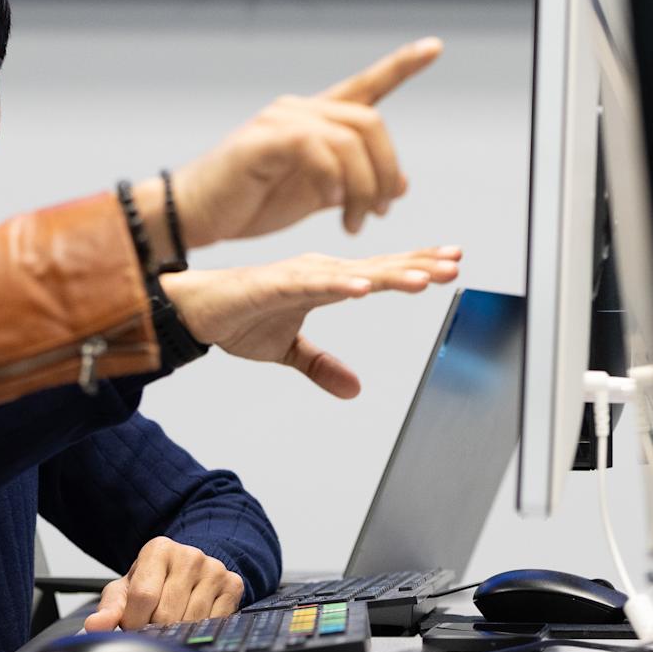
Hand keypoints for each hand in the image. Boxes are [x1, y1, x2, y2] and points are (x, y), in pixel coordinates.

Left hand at [83, 537, 245, 631]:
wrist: (190, 568)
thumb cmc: (154, 580)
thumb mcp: (127, 589)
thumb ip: (109, 608)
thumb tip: (94, 626)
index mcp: (158, 549)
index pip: (144, 597)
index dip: (134, 621)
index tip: (132, 625)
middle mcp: (189, 555)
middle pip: (167, 613)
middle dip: (155, 628)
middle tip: (152, 625)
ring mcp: (214, 569)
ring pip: (192, 621)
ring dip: (178, 631)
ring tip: (171, 621)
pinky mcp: (233, 584)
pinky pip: (215, 622)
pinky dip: (200, 629)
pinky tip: (192, 619)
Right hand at [160, 246, 461, 396]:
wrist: (195, 312)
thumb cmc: (241, 318)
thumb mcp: (289, 351)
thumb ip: (322, 366)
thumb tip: (354, 389)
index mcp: (327, 282)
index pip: (381, 273)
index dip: (416, 268)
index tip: (453, 262)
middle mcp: (318, 271)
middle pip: (378, 268)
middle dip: (419, 266)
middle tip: (457, 262)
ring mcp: (299, 275)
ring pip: (354, 273)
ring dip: (390, 275)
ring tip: (425, 279)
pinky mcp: (275, 284)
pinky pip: (313, 285)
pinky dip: (340, 285)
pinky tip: (365, 288)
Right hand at [170, 38, 440, 246]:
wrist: (197, 214)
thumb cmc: (251, 201)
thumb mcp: (316, 194)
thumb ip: (356, 184)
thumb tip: (401, 184)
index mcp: (315, 118)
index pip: (367, 84)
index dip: (402, 65)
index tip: (435, 47)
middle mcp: (300, 109)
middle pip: (371, 123)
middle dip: (387, 170)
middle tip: (383, 210)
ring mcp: (281, 120)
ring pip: (351, 141)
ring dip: (365, 187)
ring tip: (356, 221)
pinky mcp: (265, 139)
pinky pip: (319, 151)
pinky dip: (334, 183)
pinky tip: (328, 205)